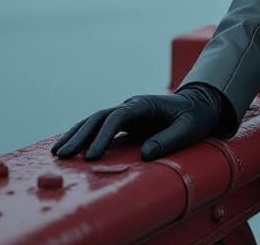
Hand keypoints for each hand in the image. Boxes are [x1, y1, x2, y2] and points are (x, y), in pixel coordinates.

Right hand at [51, 84, 224, 161]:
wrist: (200, 105)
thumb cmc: (195, 117)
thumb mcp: (188, 129)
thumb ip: (168, 140)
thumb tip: (145, 154)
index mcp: (145, 104)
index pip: (117, 117)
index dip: (103, 135)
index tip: (92, 156)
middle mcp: (132, 106)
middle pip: (100, 117)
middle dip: (80, 135)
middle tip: (64, 155)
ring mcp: (127, 113)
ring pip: (95, 120)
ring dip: (76, 135)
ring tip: (58, 152)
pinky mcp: (125, 123)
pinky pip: (100, 128)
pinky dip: (84, 136)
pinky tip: (70, 148)